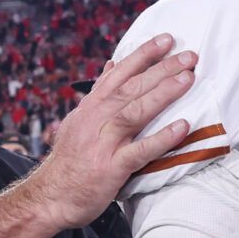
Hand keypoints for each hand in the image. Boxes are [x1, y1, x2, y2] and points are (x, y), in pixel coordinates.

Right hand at [25, 34, 195, 229]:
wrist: (49, 197)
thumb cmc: (69, 162)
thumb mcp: (77, 121)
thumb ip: (98, 95)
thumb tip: (112, 66)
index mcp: (90, 108)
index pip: (119, 74)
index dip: (143, 55)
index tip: (167, 39)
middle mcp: (95, 120)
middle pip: (131, 88)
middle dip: (161, 68)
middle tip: (189, 55)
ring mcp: (103, 143)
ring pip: (135, 111)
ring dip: (163, 93)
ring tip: (188, 79)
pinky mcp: (111, 168)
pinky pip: (140, 150)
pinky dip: (162, 138)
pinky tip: (183, 127)